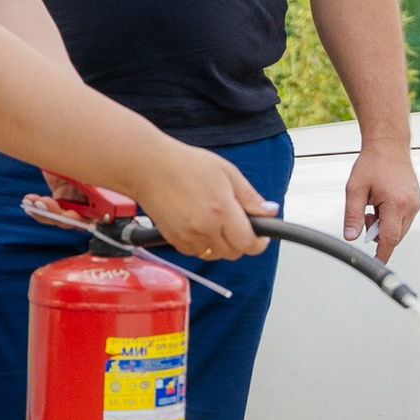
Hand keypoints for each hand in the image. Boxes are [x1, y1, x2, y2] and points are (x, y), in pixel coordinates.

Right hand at [135, 142, 272, 260]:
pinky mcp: (174, 240)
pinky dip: (202, 243)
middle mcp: (204, 227)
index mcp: (222, 210)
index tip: (260, 236)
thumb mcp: (227, 173)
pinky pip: (196, 252)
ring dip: (221, 244)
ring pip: (215, 254)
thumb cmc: (186, 165)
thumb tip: (270, 212)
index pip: (248, 243)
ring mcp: (187, 236)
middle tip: (237, 223)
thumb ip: (250, 197)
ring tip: (216, 220)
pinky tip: (199, 223)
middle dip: (240, 241)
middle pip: (233, 252)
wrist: (149, 168)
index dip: (259, 242)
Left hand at [345, 138, 419, 257]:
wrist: (389, 146)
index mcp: (396, 204)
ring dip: (385, 225)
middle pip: (395, 236)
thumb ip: (352, 215)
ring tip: (374, 205)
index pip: (390, 238)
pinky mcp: (416, 201)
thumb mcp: (355, 190)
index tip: (377, 264)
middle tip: (366, 215)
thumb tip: (351, 236)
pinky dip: (391, 218)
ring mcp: (415, 203)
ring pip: (400, 229)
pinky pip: (404, 219)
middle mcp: (410, 205)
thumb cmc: (373, 163)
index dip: (382, 254)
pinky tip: (382, 203)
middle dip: (378, 234)